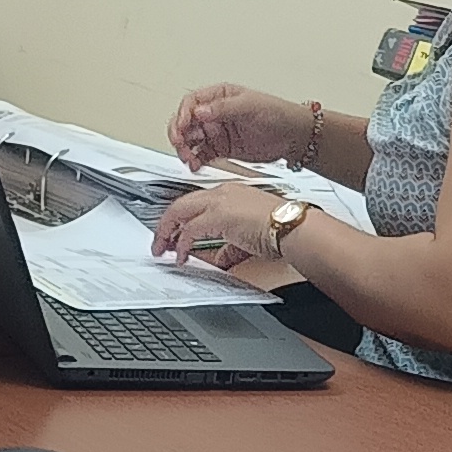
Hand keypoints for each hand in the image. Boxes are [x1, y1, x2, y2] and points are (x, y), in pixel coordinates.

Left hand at [149, 179, 287, 273]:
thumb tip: (216, 259)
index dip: (182, 220)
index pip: (196, 203)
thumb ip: (227, 248)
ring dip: (167, 232)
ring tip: (161, 248)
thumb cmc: (280, 228)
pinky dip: (182, 244)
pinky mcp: (218, 215)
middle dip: (166, 224)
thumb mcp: (246, 238)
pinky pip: (190, 230)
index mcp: (229, 193)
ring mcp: (219, 201)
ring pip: (180, 212)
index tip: (174, 234)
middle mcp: (221, 193)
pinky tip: (181, 256)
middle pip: (181, 204)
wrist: (292, 226)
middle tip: (159, 241)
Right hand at [169, 80, 305, 166]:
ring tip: (188, 158)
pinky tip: (195, 165)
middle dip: (179, 134)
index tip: (182, 127)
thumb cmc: (277, 113)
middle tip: (181, 145)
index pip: (191, 103)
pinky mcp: (221, 149)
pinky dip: (194, 160)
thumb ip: (223, 108)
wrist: (294, 137)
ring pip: (190, 140)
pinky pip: (201, 154)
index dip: (183, 115)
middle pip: (186, 122)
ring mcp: (217, 132)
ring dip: (185, 149)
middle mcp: (214, 113)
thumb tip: (200, 111)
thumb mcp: (250, 106)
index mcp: (219, 96)